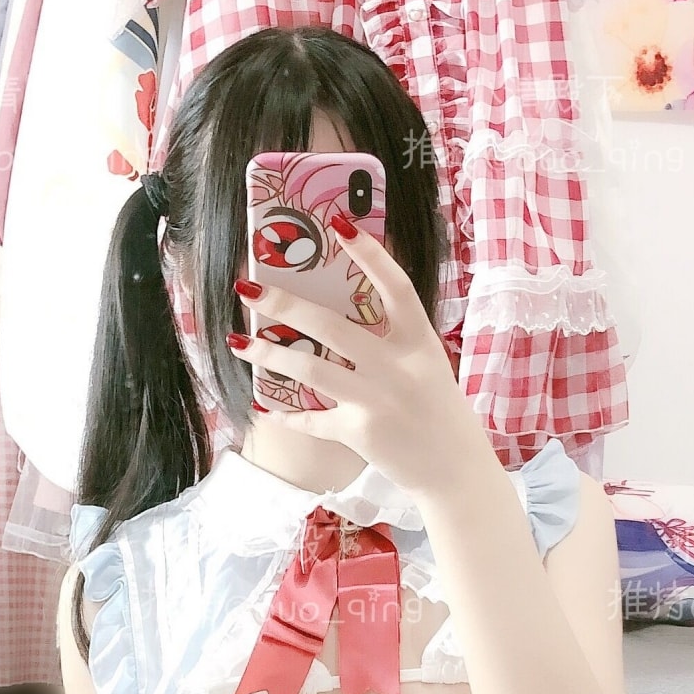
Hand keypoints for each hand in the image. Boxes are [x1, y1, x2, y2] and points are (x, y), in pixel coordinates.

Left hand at [232, 218, 493, 498]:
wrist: (455, 470)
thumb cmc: (439, 412)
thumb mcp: (428, 365)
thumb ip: (394, 340)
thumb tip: (339, 314)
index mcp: (420, 342)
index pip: (396, 287)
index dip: (370, 254)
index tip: (340, 223)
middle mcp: (398, 367)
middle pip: (332, 326)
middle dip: (284, 305)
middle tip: (248, 288)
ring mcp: (377, 401)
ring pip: (311, 369)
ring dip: (269, 355)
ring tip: (238, 342)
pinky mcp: (360, 433)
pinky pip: (312, 420)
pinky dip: (286, 415)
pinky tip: (263, 406)